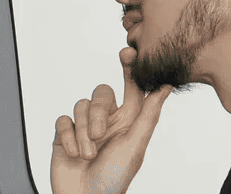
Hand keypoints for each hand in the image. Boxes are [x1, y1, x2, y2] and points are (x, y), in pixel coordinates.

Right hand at [51, 47, 172, 193]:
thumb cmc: (115, 177)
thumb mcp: (136, 144)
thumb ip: (149, 114)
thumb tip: (166, 86)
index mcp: (129, 119)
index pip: (132, 86)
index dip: (131, 68)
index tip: (127, 52)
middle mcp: (108, 118)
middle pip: (101, 93)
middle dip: (98, 113)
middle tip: (100, 136)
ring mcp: (86, 125)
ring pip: (81, 106)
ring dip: (83, 133)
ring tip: (88, 154)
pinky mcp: (66, 134)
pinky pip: (64, 120)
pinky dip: (68, 137)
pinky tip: (73, 154)